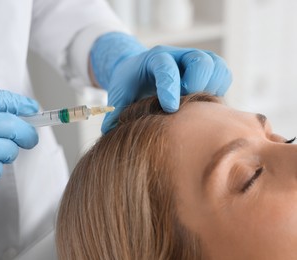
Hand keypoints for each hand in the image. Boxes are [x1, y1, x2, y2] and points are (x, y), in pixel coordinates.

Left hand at [90, 32, 231, 133]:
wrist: (142, 70)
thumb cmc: (131, 84)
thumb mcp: (120, 95)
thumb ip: (115, 113)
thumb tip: (109, 134)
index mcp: (154, 59)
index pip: (165, 66)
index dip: (169, 86)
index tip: (169, 108)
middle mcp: (177, 55)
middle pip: (199, 60)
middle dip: (195, 85)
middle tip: (184, 105)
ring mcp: (194, 60)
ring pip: (215, 65)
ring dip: (210, 88)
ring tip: (196, 105)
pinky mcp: (208, 68)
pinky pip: (223, 74)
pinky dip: (219, 88)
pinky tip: (205, 104)